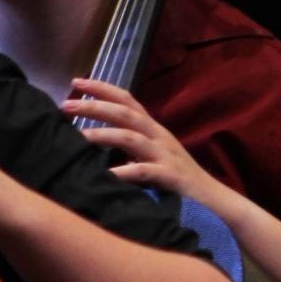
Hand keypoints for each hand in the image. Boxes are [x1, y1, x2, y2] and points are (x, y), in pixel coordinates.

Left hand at [62, 78, 219, 203]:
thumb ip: (130, 147)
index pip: (127, 100)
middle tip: (65, 105)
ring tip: (78, 137)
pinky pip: (144, 172)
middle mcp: (159, 136)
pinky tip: (105, 175)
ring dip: (103, 134)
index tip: (76, 81)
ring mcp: (165, 155)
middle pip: (125, 113)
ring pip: (131, 137)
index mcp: (154, 129)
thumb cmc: (178, 180)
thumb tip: (94, 140)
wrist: (215, 200)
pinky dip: (123, 172)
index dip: (102, 88)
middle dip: (94, 106)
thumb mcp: (152, 156)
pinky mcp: (171, 177)